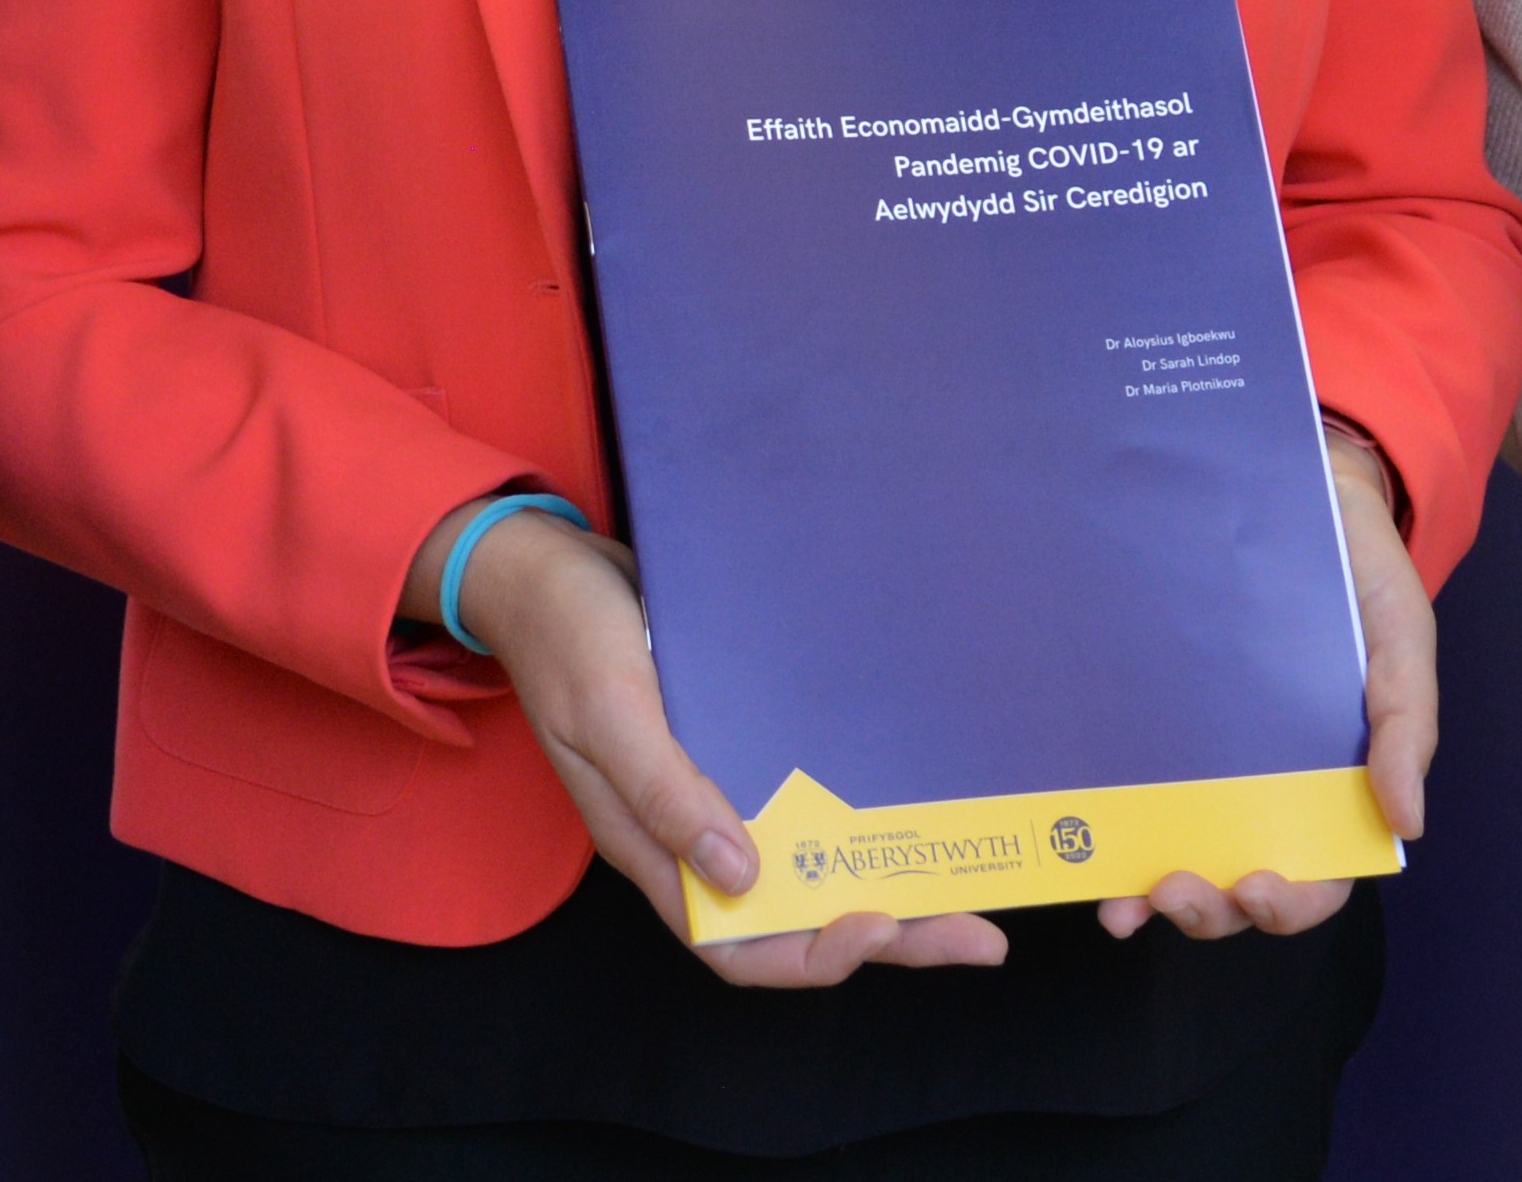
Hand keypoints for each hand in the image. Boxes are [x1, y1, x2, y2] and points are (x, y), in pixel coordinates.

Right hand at [442, 503, 1009, 985]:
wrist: (543, 566)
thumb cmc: (565, 637)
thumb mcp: (607, 714)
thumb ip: (664, 796)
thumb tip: (741, 878)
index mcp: (652, 849)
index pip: (736, 945)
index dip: (811, 955)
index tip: (882, 924)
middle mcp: (690, 835)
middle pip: (794, 916)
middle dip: (888, 934)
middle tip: (978, 935)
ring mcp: (714, 789)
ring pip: (810, 864)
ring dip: (884, 881)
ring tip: (963, 882)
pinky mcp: (733, 743)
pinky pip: (803, 798)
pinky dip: (855, 813)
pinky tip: (908, 800)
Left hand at [1102, 423, 1427, 942]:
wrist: (1305, 496)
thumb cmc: (1366, 579)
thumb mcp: (1402, 645)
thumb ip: (1406, 728)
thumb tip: (1406, 824)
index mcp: (1335, 786)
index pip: (1319, 876)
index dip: (1290, 904)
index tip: (1257, 886)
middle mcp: (1267, 790)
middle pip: (1241, 886)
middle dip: (1211, 910)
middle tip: (1177, 891)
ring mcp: (1210, 764)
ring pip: (1185, 857)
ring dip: (1155, 896)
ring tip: (1124, 900)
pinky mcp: (1163, 727)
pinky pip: (1138, 793)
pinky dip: (1115, 838)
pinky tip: (1087, 851)